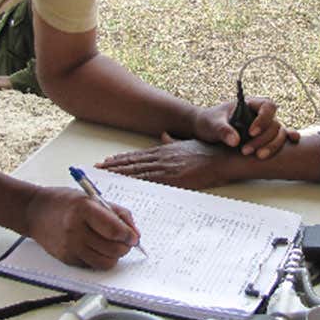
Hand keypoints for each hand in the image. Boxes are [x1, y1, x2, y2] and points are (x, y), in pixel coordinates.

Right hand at [22, 186, 139, 268]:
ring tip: (112, 245)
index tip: (133, 236)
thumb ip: (117, 214)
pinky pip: (92, 265)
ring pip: (105, 262)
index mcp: (84, 210)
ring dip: (114, 256)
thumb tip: (135, 233)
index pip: (114, 230)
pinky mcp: (67, 259)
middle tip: (125, 241)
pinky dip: (100, 259)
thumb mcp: (93, 198)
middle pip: (112, 249)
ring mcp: (70, 247)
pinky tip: (96, 248)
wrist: (35, 211)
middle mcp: (75, 230)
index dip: (129, 236)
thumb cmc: (65, 202)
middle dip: (125, 247)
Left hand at [97, 136, 233, 189]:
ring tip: (105, 175)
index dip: (121, 158)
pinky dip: (136, 182)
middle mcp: (163, 157)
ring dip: (120, 173)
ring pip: (137, 171)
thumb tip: (164, 135)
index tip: (108, 160)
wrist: (222, 158)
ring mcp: (167, 167)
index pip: (138, 155)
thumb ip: (174, 141)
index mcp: (165, 150)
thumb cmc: (209, 152)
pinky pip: (151, 181)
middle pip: (133, 162)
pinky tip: (126, 184)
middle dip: (114, 166)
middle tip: (98, 168)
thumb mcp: (188, 142)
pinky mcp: (174, 178)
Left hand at [194, 96, 298, 157]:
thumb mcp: (212, 124)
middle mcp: (261, 115)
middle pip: (274, 123)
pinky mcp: (265, 139)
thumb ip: (223, 130)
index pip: (267, 106)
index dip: (263, 119)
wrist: (206, 130)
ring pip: (279, 134)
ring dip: (271, 146)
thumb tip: (235, 141)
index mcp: (250, 104)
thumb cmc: (209, 121)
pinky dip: (286, 141)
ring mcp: (265, 128)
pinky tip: (293, 142)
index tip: (251, 132)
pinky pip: (280, 139)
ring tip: (257, 157)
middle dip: (264, 139)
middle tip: (246, 151)